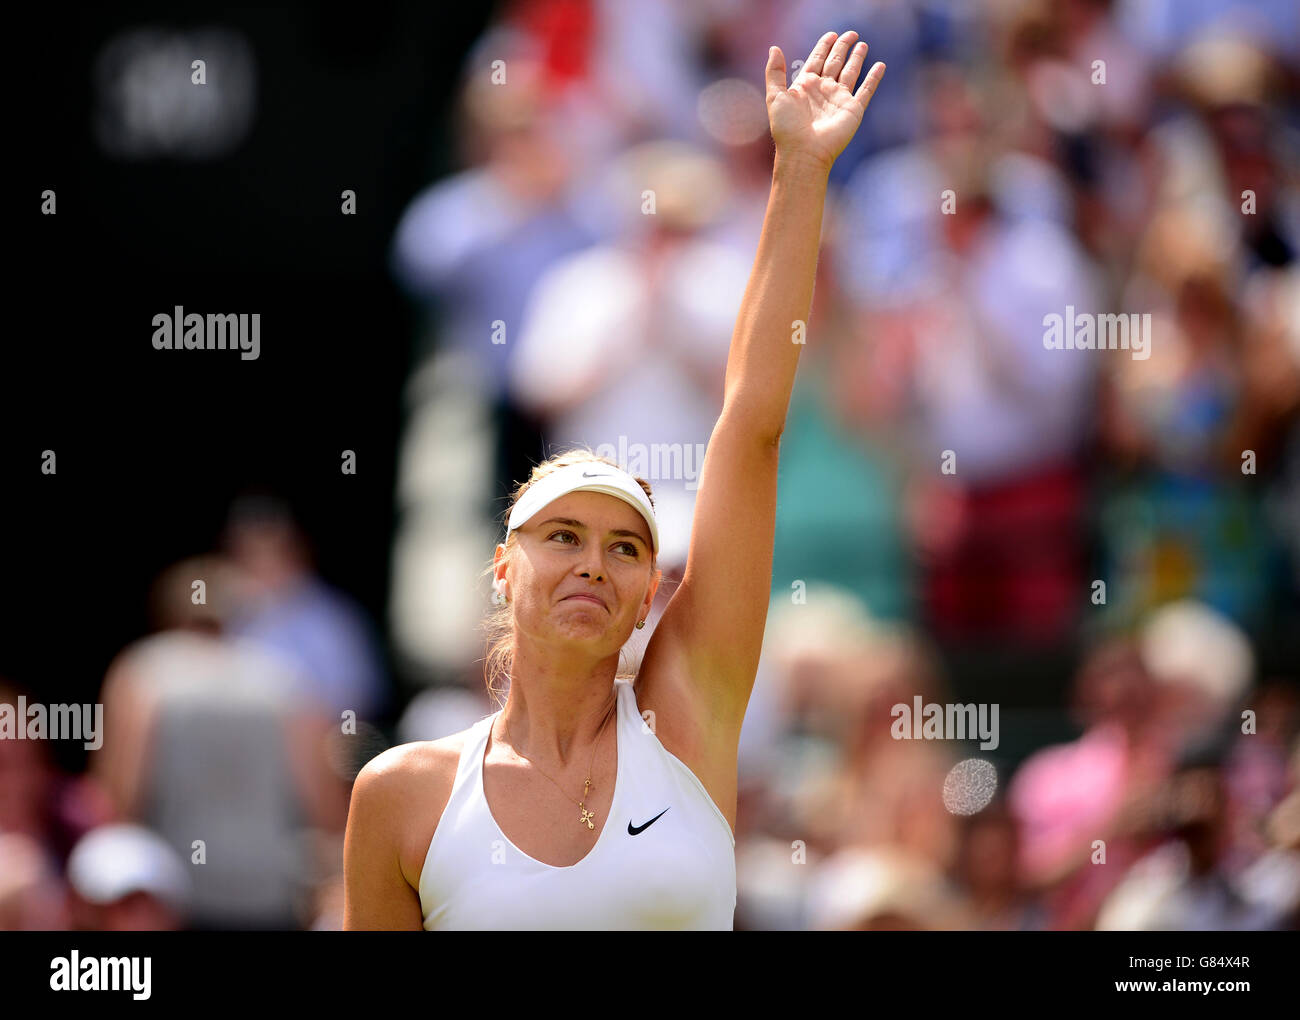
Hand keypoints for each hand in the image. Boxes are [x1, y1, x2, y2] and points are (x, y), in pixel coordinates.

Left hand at [765, 31, 884, 172]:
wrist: (803, 152)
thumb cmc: (787, 128)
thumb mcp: (774, 96)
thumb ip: (775, 72)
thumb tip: (774, 48)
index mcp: (805, 86)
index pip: (817, 59)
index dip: (824, 46)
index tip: (831, 34)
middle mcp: (823, 90)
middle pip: (835, 62)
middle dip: (842, 47)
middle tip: (851, 34)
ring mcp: (839, 99)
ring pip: (851, 73)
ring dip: (857, 59)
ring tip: (862, 45)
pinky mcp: (853, 110)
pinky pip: (866, 90)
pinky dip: (873, 78)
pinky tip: (880, 66)